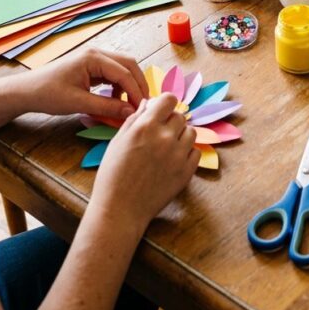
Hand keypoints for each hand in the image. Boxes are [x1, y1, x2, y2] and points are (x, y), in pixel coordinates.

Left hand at [21, 49, 148, 122]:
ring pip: (122, 68)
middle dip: (138, 84)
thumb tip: (130, 112)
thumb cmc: (48, 94)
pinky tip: (115, 99)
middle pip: (128, 64)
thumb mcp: (78, 103)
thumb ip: (106, 106)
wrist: (27, 91)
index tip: (141, 109)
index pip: (124, 72)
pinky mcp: (91, 67)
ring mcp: (94, 59)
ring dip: (129, 84)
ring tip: (130, 104)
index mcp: (93, 57)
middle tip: (143, 104)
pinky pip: (113, 73)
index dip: (136, 91)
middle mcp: (97, 53)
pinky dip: (119, 85)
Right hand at [92, 94, 199, 230]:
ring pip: (191, 132)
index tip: (159, 112)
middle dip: (170, 121)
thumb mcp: (118, 141)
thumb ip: (135, 119)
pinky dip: (187, 154)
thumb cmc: (112, 175)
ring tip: (166, 148)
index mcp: (146, 127)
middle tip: (158, 135)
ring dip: (180, 136)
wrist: (120, 210)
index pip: (169, 99)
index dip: (164, 104)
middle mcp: (165, 137)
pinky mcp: (187, 172)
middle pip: (180, 116)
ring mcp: (178, 155)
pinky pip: (196, 152)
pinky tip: (172, 161)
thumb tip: (148, 103)